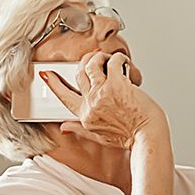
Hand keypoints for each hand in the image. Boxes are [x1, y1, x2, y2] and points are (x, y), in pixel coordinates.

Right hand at [41, 51, 166, 150]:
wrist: (147, 137)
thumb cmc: (129, 137)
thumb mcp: (99, 137)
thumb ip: (79, 130)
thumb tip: (64, 127)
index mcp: (85, 115)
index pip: (63, 96)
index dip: (54, 83)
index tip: (47, 74)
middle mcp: (91, 103)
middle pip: (78, 74)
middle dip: (85, 62)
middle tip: (93, 59)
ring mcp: (103, 93)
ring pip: (91, 64)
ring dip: (99, 57)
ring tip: (108, 59)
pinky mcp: (117, 85)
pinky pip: (113, 62)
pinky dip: (118, 58)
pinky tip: (123, 62)